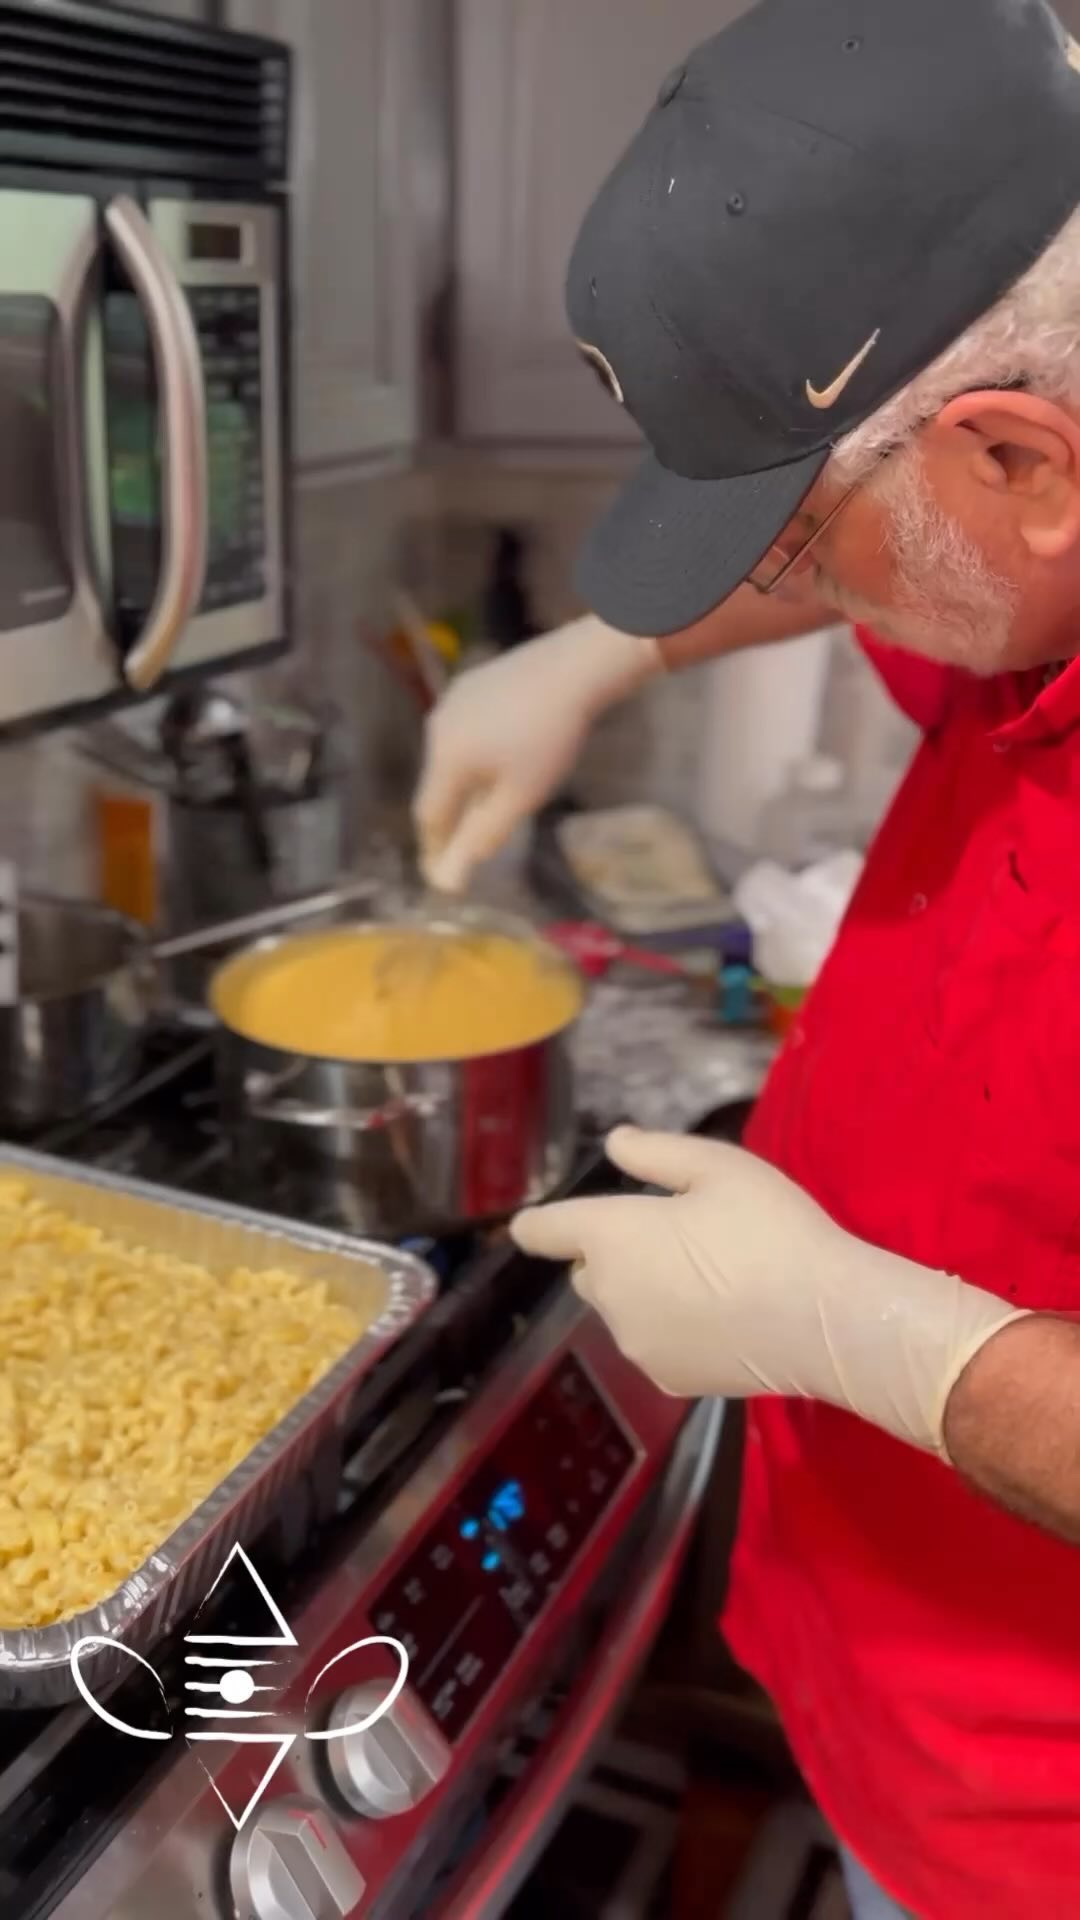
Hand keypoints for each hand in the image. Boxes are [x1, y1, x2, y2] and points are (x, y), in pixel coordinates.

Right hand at [414, 617, 658, 891]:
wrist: (573, 667)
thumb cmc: (549, 738)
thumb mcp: (521, 796)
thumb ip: (485, 833)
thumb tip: (458, 867)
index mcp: (445, 759)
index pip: (429, 816)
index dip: (435, 847)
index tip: (444, 871)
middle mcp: (437, 728)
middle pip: (437, 784)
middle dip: (451, 815)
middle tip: (468, 840)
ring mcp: (452, 701)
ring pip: (450, 755)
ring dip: (464, 782)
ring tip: (489, 798)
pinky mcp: (470, 683)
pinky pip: (463, 729)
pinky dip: (474, 752)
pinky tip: (503, 753)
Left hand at [511, 1128, 1026, 1455]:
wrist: (822, 1321)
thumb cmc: (770, 1229)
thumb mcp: (718, 1167)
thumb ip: (655, 1153)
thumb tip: (614, 1144)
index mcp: (610, 1237)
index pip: (544, 1230)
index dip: (538, 1224)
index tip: (532, 1225)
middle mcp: (606, 1294)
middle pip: (590, 1270)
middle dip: (616, 1253)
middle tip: (680, 1235)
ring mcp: (634, 1344)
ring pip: (623, 1308)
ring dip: (645, 1291)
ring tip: (710, 1277)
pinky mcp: (666, 1379)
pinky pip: (653, 1343)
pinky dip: (671, 1328)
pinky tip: (721, 1317)